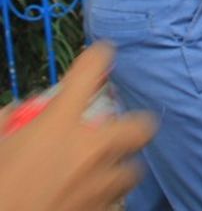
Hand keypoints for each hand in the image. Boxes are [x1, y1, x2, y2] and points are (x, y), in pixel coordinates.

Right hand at [0, 43, 156, 210]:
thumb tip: (16, 113)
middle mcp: (89, 150)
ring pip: (132, 168)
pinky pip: (116, 198)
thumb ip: (8, 122)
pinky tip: (88, 194)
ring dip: (118, 165)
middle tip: (111, 128)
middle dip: (130, 124)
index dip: (98, 56)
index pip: (89, 72)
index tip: (101, 54)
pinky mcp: (102, 210)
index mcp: (59, 125)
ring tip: (100, 169)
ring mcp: (100, 184)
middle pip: (140, 125)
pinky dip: (106, 195)